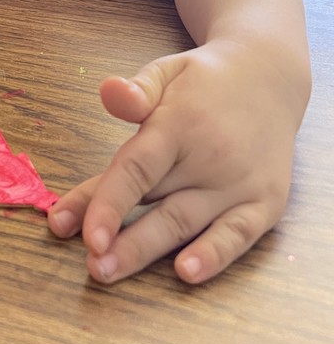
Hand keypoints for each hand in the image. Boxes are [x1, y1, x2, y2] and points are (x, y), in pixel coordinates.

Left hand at [47, 39, 304, 283]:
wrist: (270, 79)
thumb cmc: (205, 81)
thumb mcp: (168, 70)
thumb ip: (138, 88)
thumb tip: (110, 92)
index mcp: (180, 124)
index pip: (137, 167)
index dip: (106, 201)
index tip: (74, 228)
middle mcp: (210, 157)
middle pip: (156, 203)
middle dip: (119, 238)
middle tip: (90, 266)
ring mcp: (239, 183)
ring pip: (185, 224)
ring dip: (146, 252)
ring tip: (109, 272)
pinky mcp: (265, 203)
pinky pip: (237, 235)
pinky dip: (214, 256)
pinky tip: (186, 273)